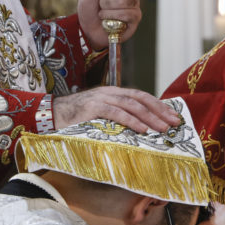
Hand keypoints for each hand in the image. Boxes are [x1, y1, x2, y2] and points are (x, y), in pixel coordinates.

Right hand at [52, 87, 180, 132]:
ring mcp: (101, 98)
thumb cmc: (75, 119)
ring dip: (150, 118)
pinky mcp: (93, 108)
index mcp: (113, 93)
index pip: (141, 96)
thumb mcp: (99, 116)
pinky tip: (142, 129)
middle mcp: (109, 93)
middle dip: (159, 111)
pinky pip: (117, 113)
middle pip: (140, 99)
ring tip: (162, 129)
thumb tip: (138, 132)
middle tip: (174, 122)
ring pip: (132, 105)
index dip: (158, 105)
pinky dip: (131, 121)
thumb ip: (115, 119)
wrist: (50, 115)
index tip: (172, 116)